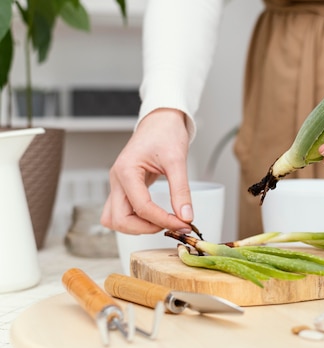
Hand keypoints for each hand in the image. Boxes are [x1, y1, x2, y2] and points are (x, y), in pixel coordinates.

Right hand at [101, 109, 193, 233]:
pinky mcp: (124, 187)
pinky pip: (122, 211)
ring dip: (135, 227)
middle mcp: (117, 179)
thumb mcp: (177, 160)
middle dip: (145, 228)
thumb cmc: (165, 132)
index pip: (141, 207)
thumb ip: (181, 190)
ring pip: (114, 219)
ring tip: (161, 222)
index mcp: (126, 171)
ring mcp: (118, 184)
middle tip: (170, 225)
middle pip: (118, 219)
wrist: (160, 120)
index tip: (183, 224)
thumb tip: (186, 216)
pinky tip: (156, 217)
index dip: (163, 220)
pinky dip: (136, 220)